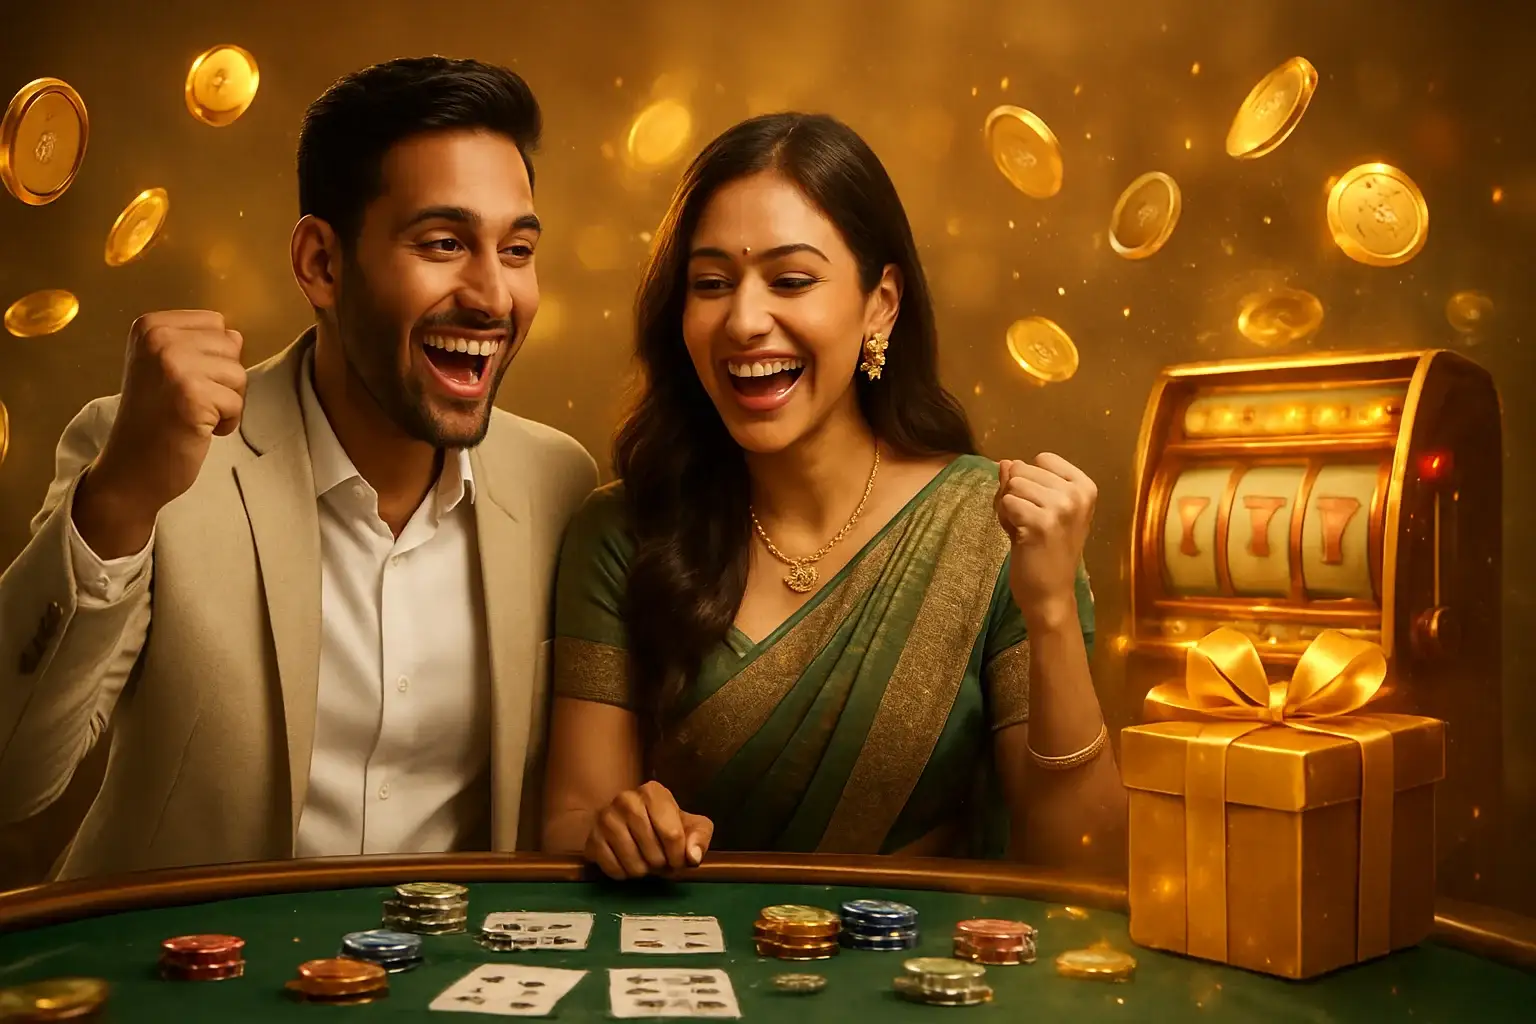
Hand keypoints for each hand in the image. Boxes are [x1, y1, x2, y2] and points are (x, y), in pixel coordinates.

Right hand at [76, 311, 245, 554]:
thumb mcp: (165, 368)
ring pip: (238, 374)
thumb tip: (236, 335)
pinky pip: (237, 403)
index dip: (211, 358)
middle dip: (222, 380)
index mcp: (150, 326)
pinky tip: (197, 430)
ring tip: (193, 415)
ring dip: (225, 402)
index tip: (181, 382)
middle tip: (189, 401)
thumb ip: (198, 346)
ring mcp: (174, 366)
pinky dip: (226, 423)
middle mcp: (159, 339)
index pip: (216, 324)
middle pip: (231, 347)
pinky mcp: (192, 395)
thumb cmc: (153, 420)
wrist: (130, 468)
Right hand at [583, 781, 713, 879]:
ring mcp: (605, 818)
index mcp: (653, 792)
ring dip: (644, 871)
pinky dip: (625, 874)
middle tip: (661, 861)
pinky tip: (628, 863)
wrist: (624, 821)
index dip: (679, 856)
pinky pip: (614, 870)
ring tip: (645, 862)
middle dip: (662, 864)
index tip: (679, 859)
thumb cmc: (663, 823)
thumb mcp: (691, 825)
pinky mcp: (592, 839)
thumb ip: (699, 837)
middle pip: (653, 852)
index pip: (673, 835)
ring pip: (633, 864)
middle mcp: (626, 800)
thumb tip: (693, 857)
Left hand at [995, 453, 1096, 630]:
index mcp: (1085, 486)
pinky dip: (1004, 519)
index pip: (1042, 458)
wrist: (1051, 593)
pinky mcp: (1042, 523)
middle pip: (1023, 469)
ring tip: (1024, 530)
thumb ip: (1023, 483)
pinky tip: (1018, 537)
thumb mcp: (1040, 509)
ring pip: (1012, 484)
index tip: (1039, 507)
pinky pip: (1006, 503)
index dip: (1029, 479)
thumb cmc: (1046, 551)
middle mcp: (1077, 493)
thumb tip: (1004, 461)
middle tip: (1028, 522)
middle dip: (1015, 493)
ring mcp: (1062, 507)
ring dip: (1008, 507)